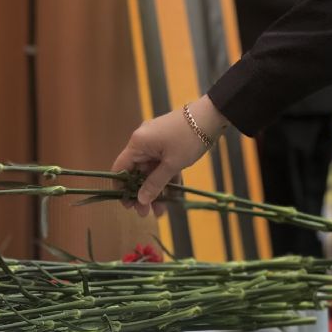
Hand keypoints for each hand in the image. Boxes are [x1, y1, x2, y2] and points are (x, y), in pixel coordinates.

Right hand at [110, 97, 227, 216]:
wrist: (211, 116)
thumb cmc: (189, 139)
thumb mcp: (172, 164)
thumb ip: (155, 183)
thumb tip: (141, 200)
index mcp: (138, 143)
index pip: (120, 168)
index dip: (122, 188)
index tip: (128, 205)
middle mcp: (143, 142)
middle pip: (137, 172)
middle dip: (142, 193)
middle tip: (146, 214)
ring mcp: (157, 142)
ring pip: (152, 171)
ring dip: (156, 189)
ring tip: (161, 211)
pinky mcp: (169, 144)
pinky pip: (163, 165)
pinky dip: (167, 179)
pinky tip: (172, 197)